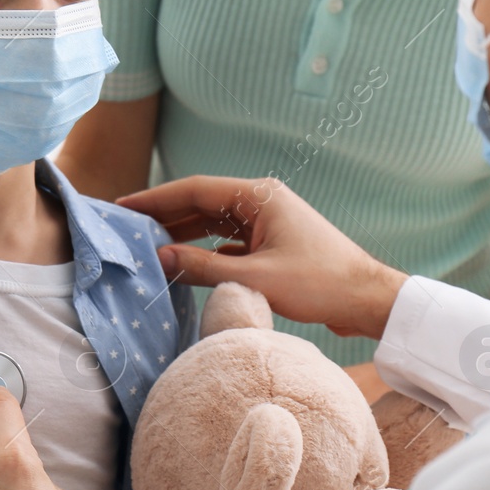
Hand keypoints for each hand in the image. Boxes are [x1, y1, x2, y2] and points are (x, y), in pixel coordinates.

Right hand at [117, 175, 407, 338]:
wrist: (366, 299)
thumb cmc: (320, 283)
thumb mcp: (255, 278)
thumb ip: (203, 267)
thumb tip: (159, 257)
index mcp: (259, 196)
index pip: (194, 190)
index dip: (155, 199)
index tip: (122, 207)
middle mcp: (262, 203)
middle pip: (201, 204)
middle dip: (164, 216)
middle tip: (126, 228)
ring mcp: (268, 224)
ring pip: (214, 225)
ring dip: (183, 236)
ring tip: (146, 247)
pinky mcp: (273, 247)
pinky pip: (229, 244)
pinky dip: (205, 253)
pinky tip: (184, 266)